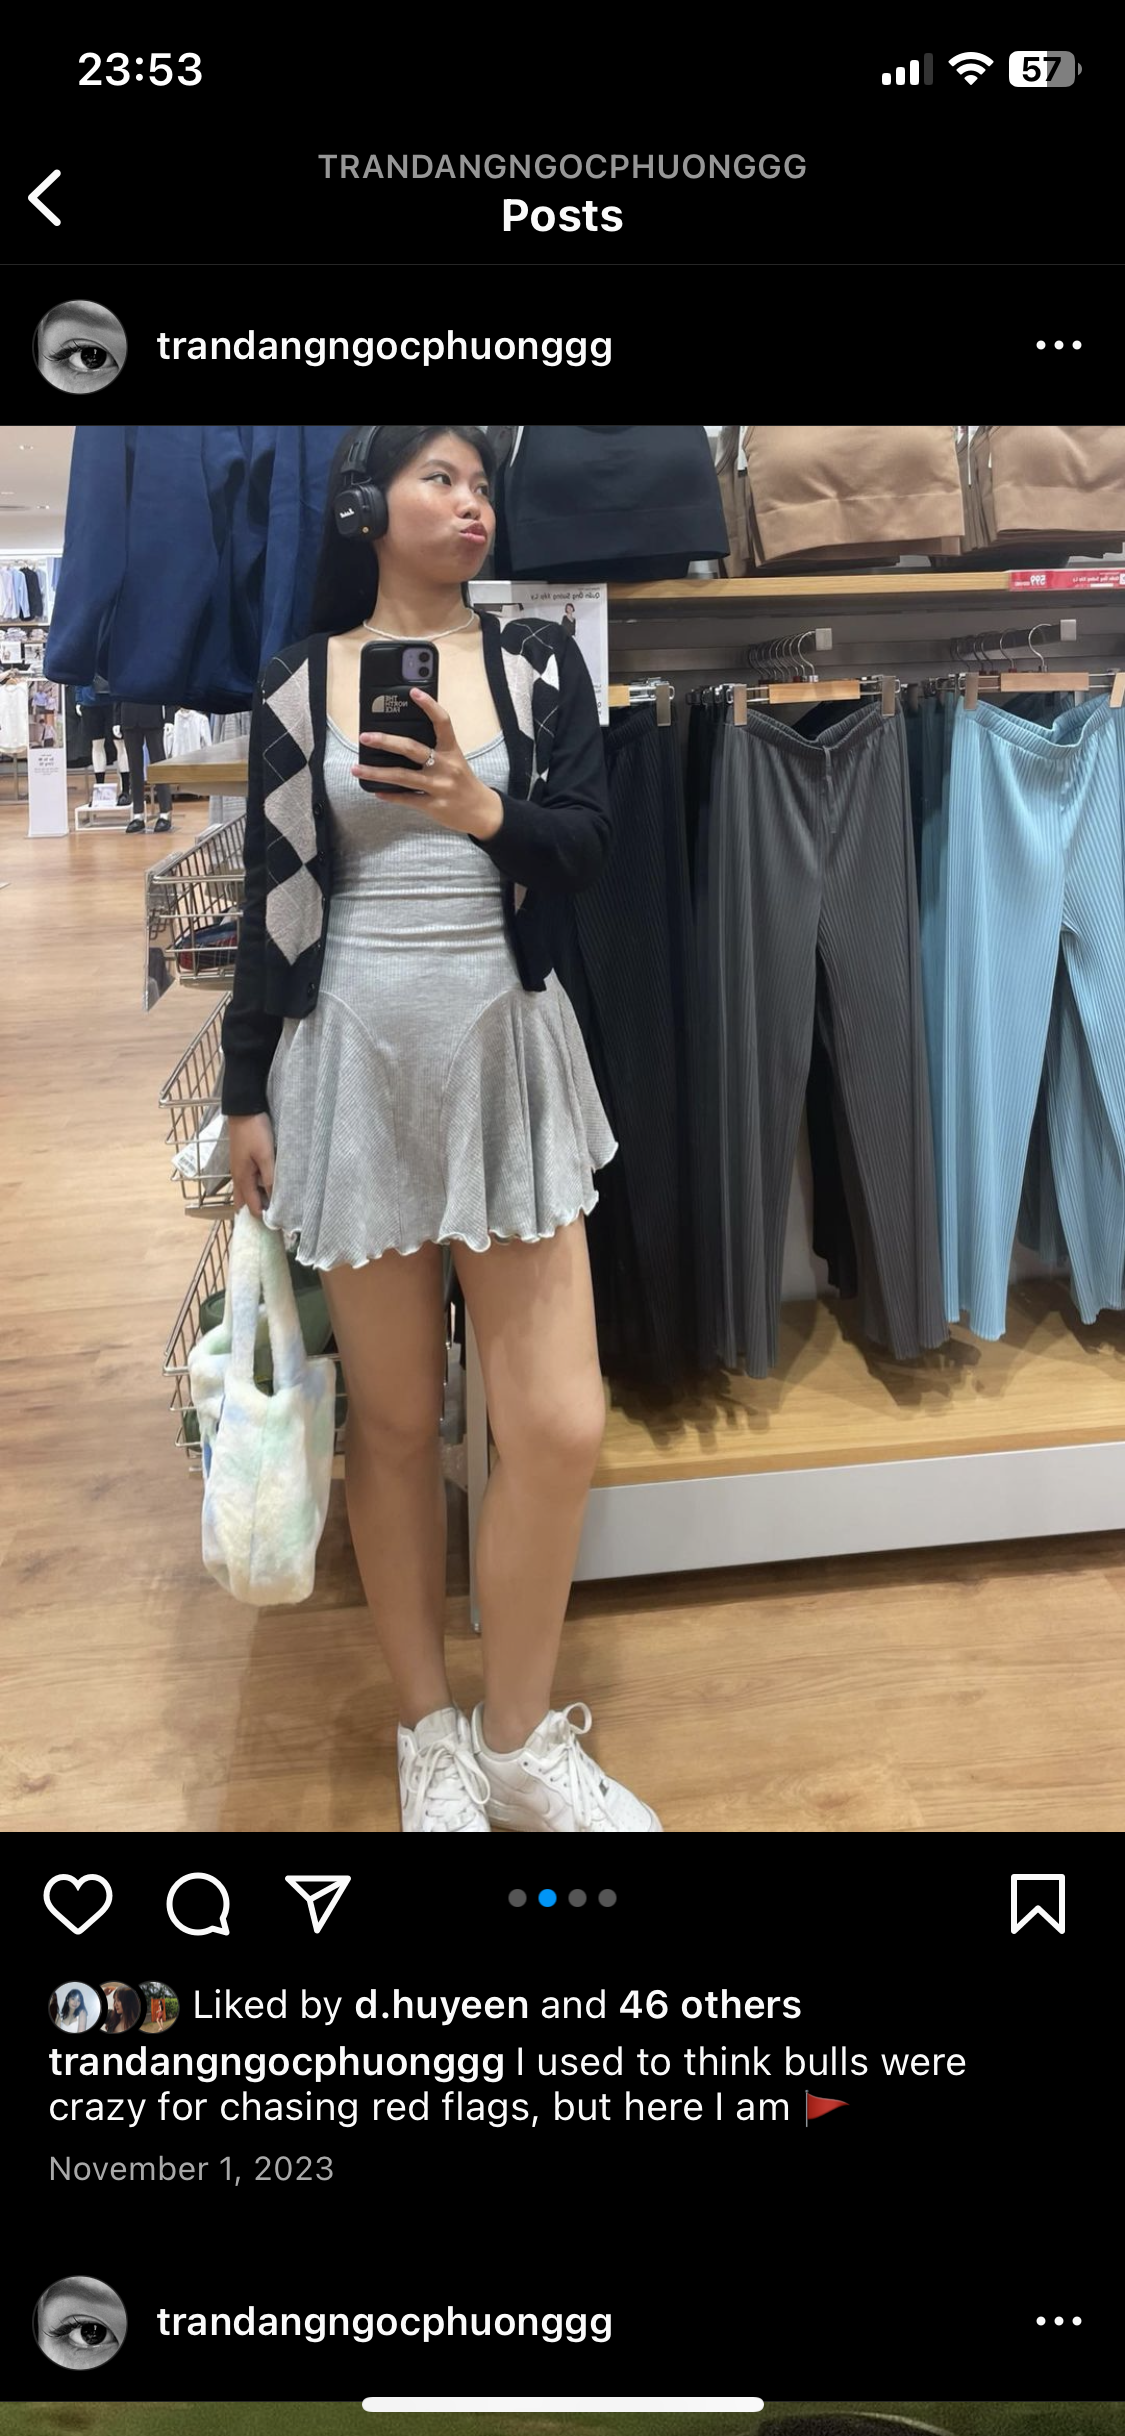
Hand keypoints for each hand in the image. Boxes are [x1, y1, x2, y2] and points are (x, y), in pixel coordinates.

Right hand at [228, 1112, 275, 1216]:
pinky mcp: (242, 1161)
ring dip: (257, 1200)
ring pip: (247, 1192)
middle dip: (257, 1213)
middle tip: (274, 1220)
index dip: (264, 1218)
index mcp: (242, 1179)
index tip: (279, 1225)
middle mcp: (238, 1177)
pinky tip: (268, 1187)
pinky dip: (257, 1189)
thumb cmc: (255, 1132)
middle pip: (245, 1203)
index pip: (252, 1208)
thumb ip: (270, 1178)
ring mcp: (239, 1169)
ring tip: (274, 1207)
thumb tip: (274, 1202)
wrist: (243, 1109)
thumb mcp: (265, 1156)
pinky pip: (249, 1182)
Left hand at [355, 691, 502, 838]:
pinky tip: (376, 790)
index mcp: (452, 750)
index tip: (413, 693)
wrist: (482, 812)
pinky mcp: (433, 805)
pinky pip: (406, 798)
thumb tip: (403, 740)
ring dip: (376, 772)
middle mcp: (446, 766)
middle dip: (385, 741)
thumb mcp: (455, 760)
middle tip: (365, 736)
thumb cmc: (463, 782)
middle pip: (412, 748)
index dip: (429, 706)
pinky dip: (390, 794)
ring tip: (356, 768)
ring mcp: (439, 786)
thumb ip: (435, 749)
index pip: (442, 722)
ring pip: (402, 776)